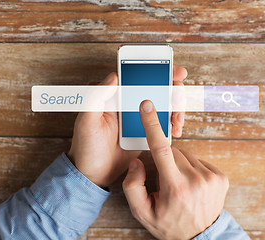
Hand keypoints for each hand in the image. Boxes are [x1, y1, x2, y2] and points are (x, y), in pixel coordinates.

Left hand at [68, 65, 186, 187]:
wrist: (94, 175)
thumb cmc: (86, 147)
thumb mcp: (86, 121)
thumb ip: (96, 98)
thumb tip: (113, 77)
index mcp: (115, 98)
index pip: (138, 77)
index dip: (157, 70)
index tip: (174, 71)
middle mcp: (129, 105)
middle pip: (156, 89)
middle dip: (173, 90)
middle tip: (179, 98)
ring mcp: (139, 119)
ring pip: (163, 105)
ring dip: (176, 109)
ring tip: (177, 121)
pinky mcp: (146, 133)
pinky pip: (163, 124)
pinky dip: (172, 124)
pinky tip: (175, 130)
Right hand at [122, 100, 228, 238]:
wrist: (200, 237)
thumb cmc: (169, 224)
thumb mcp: (142, 212)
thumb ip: (133, 186)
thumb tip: (138, 161)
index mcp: (176, 187)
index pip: (161, 149)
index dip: (152, 125)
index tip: (147, 106)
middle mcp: (196, 179)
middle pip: (173, 151)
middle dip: (165, 161)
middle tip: (165, 181)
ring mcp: (212, 177)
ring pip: (186, 155)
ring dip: (178, 164)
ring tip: (179, 185)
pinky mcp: (221, 176)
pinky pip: (198, 160)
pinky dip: (191, 167)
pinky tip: (190, 183)